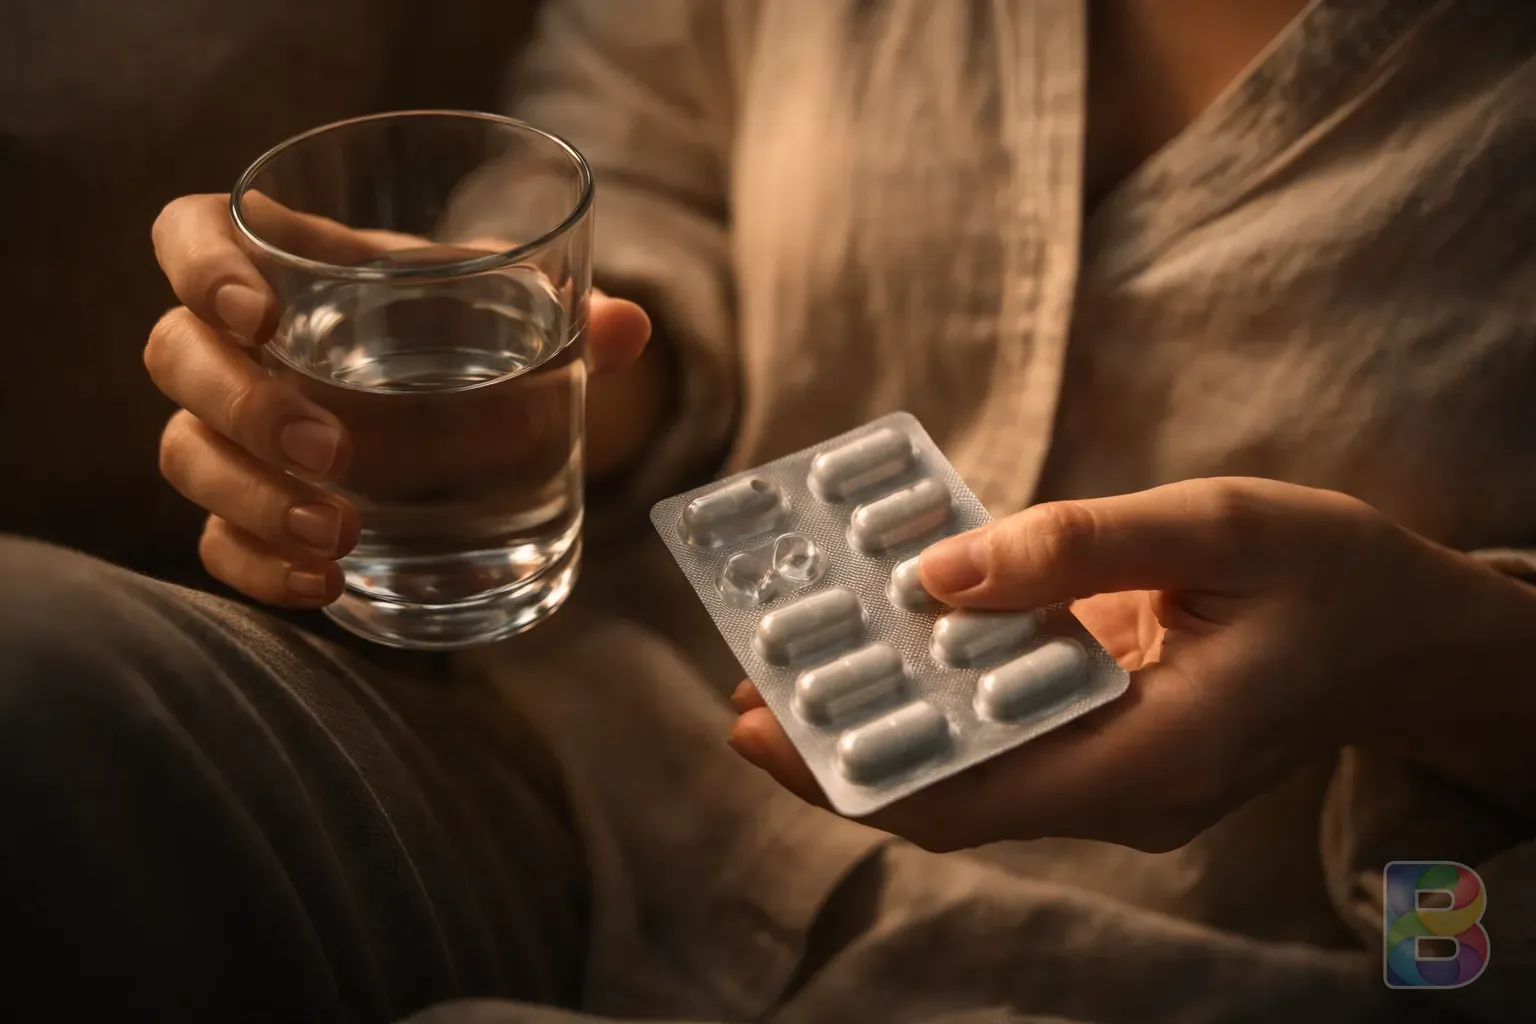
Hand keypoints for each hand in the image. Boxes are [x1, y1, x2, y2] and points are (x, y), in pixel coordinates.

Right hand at [145, 194, 650, 607]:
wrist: (474, 401)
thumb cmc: (474, 328)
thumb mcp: (515, 309)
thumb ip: (566, 312)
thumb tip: (630, 329)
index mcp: (296, 265)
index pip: (190, 235)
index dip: (201, 265)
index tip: (259, 312)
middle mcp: (244, 346)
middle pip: (177, 355)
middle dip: (245, 406)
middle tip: (338, 451)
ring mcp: (236, 431)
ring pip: (184, 453)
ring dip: (251, 498)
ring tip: (341, 536)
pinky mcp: (250, 508)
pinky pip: (215, 539)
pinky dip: (257, 568)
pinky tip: (322, 587)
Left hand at [729, 477, 1526, 850]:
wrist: (1404, 633)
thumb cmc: (1328, 574)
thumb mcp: (1215, 527)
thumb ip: (1076, 548)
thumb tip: (934, 575)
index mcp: (1155, 759)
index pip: (973, 798)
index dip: (855, 773)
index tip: (760, 727)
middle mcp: (1125, 794)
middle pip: (954, 796)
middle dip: (845, 748)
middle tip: (749, 681)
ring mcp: (1118, 782)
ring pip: (973, 773)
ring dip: (883, 722)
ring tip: (796, 658)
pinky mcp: (1111, 750)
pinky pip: (1006, 739)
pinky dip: (940, 697)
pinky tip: (891, 639)